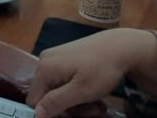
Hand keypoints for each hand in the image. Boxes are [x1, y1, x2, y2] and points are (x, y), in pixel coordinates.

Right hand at [27, 29, 156, 116]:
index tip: (74, 115)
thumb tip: (37, 114)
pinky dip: (78, 91)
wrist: (120, 47)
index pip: (36, 100)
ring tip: (97, 106)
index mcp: (44, 69)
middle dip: (70, 108)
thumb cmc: (101, 70)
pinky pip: (65, 81)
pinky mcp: (65, 58)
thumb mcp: (81, 91)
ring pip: (58, 90)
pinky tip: (93, 94)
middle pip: (48, 95)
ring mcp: (55, 58)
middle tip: (92, 112)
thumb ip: (56, 102)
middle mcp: (45, 61)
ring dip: (77, 102)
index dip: (52, 113)